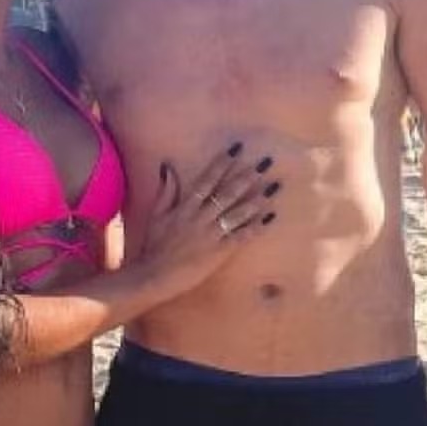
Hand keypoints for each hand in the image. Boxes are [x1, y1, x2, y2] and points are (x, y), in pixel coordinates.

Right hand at [140, 143, 279, 294]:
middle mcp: (200, 218)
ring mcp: (211, 235)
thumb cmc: (154, 246)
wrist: (155, 275)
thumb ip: (166, 190)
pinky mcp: (219, 252)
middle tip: (264, 164)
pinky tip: (269, 217)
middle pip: (227, 193)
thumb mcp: (156, 215)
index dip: (222, 164)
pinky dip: (256, 227)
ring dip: (256, 199)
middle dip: (246, 177)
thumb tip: (167, 165)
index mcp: (185, 208)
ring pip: (237, 213)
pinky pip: (241, 237)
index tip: (237, 150)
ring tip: (272, 187)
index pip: (207, 181)